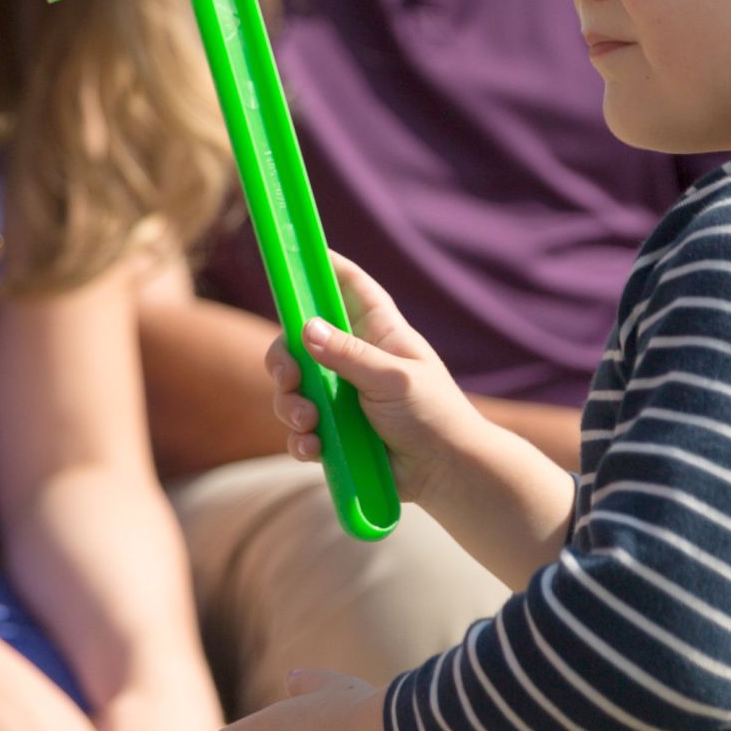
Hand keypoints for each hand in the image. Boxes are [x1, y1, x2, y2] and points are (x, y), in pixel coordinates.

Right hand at [272, 252, 484, 507]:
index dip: (322, 266)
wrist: (446, 475)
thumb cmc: (434, 416)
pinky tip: (315, 447)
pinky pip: (299, 428)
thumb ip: (350, 355)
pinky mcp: (332, 430)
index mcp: (378, 331)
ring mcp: (340, 395)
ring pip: (292, 387)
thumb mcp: (395, 380)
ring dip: (290, 405)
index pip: (348, 285)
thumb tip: (305, 328)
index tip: (293, 255)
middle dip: (284, 358)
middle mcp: (353, 357)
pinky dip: (300, 438)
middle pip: (299, 339)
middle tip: (288, 377)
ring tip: (309, 423)